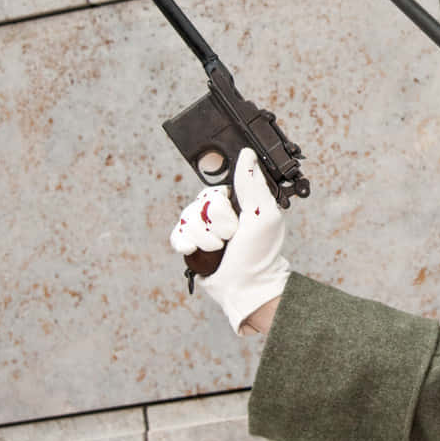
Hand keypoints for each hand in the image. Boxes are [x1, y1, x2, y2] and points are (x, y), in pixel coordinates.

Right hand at [170, 149, 289, 334]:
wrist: (245, 286)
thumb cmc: (260, 252)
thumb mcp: (263, 214)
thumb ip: (253, 184)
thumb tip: (247, 154)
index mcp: (235, 201)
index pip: (215, 188)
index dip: (220, 204)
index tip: (233, 218)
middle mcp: (216, 211)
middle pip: (199, 203)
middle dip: (217, 224)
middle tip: (232, 236)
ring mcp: (202, 227)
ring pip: (187, 218)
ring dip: (205, 238)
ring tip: (219, 248)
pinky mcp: (189, 243)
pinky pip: (176, 234)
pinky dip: (186, 244)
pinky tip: (196, 251)